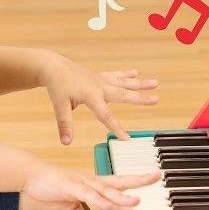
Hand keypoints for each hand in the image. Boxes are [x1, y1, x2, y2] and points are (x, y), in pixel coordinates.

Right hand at [22, 164, 158, 209]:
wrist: (32, 176)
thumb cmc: (51, 188)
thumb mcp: (66, 208)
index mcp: (94, 185)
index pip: (120, 184)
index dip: (136, 184)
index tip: (152, 183)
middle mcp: (93, 182)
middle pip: (120, 182)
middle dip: (139, 181)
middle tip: (157, 176)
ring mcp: (83, 184)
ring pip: (107, 191)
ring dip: (121, 198)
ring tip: (137, 202)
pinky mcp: (72, 188)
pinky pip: (89, 197)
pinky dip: (100, 201)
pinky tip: (110, 206)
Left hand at [39, 53, 158, 143]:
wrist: (53, 66)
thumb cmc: (57, 86)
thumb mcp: (59, 106)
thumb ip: (64, 124)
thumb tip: (66, 142)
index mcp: (91, 95)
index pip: (105, 115)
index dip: (116, 128)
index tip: (127, 138)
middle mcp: (99, 86)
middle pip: (123, 94)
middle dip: (140, 98)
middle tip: (156, 99)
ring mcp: (100, 80)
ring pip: (124, 82)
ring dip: (139, 83)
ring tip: (155, 82)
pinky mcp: (99, 76)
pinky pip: (116, 75)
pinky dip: (126, 74)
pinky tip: (136, 73)